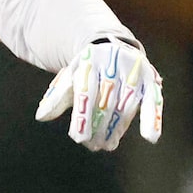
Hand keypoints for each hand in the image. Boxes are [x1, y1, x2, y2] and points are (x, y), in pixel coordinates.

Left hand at [36, 37, 163, 150]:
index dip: (83, 116)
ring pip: (126, 105)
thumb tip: (40, 117)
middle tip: (92, 146)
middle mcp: (113, 63)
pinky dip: (152, 118)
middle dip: (99, 126)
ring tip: (108, 145)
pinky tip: (150, 137)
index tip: (79, 138)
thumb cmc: (86, 69)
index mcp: (90, 60)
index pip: (86, 92)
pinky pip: (153, 100)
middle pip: (106, 102)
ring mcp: (133, 70)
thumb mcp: (69, 78)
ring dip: (117, 129)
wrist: (111, 47)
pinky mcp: (149, 78)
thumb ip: (56, 97)